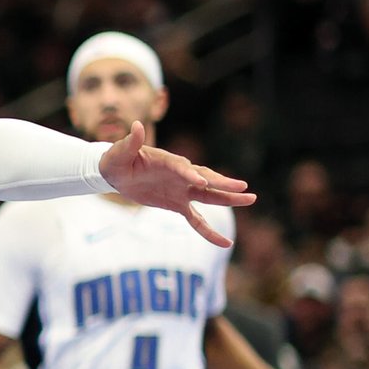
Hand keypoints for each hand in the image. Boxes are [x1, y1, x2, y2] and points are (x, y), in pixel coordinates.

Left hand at [98, 122, 255, 246]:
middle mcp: (181, 175)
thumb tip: (136, 125)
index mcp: (168, 161)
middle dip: (223, 184)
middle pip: (205, 180)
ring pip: (209, 197)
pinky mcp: (178, 205)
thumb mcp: (120, 152)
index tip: (201, 182)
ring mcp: (182, 190)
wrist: (116, 173)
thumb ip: (131, 142)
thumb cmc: (117, 159)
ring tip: (251, 200)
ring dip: (228, 199)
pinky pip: (197, 220)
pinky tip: (225, 243)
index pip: (182, 168)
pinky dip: (209, 231)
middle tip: (244, 188)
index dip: (190, 174)